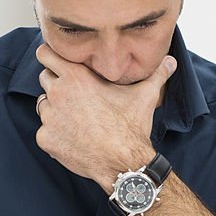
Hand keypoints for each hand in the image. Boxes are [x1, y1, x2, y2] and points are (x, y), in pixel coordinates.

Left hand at [35, 44, 175, 185]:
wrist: (123, 163)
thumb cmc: (131, 127)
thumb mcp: (145, 95)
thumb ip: (157, 74)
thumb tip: (172, 61)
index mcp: (76, 76)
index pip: (45, 53)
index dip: (52, 56)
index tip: (59, 62)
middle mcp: (58, 93)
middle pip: (44, 77)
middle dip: (57, 82)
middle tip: (75, 94)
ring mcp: (49, 117)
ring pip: (43, 104)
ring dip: (55, 108)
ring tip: (77, 117)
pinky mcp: (46, 139)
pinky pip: (45, 130)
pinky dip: (56, 133)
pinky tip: (74, 137)